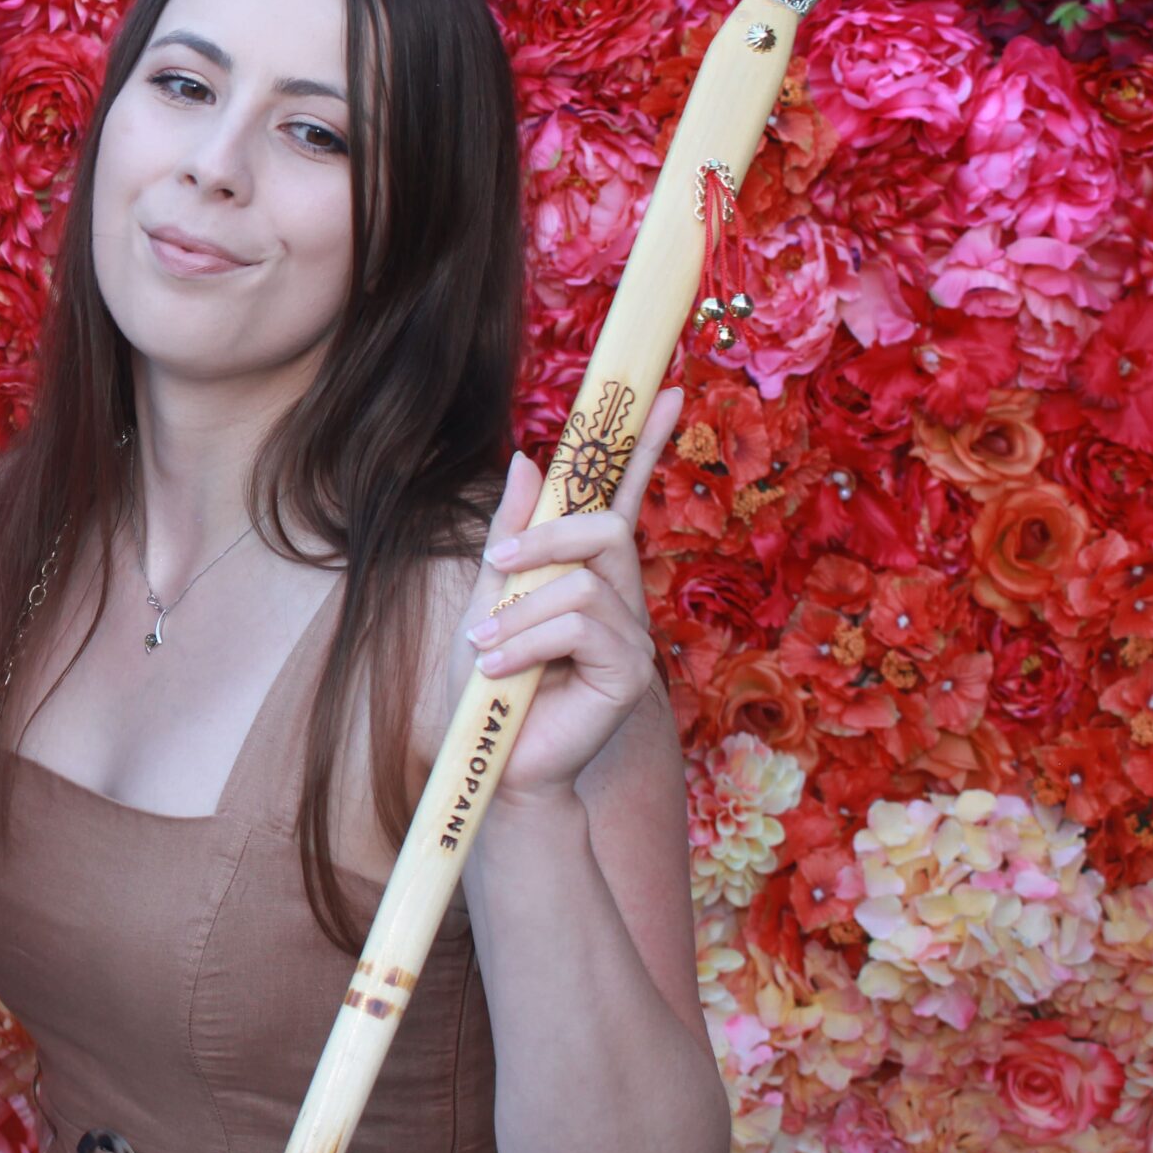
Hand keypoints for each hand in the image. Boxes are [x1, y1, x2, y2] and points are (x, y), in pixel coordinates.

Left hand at [449, 385, 682, 806]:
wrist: (494, 761)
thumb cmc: (491, 685)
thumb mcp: (489, 598)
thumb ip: (512, 533)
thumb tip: (528, 458)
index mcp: (588, 574)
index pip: (622, 499)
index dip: (645, 446)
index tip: (667, 391)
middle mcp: (620, 599)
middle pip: (604, 528)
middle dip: (545, 537)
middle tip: (496, 567)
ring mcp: (631, 637)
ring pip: (583, 584)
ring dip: (520, 613)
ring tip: (485, 653)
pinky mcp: (629, 674)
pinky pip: (582, 626)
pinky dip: (528, 642)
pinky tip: (500, 672)